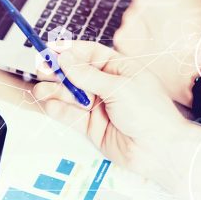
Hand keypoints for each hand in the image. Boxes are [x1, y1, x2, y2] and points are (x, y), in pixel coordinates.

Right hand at [33, 41, 186, 178]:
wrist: (159, 149)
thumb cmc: (150, 113)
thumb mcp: (119, 87)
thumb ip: (87, 75)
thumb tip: (64, 59)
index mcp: (119, 68)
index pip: (90, 54)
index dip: (70, 51)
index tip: (51, 49)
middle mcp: (107, 85)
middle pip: (75, 74)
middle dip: (58, 72)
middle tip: (42, 70)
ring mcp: (98, 106)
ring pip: (70, 95)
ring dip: (54, 91)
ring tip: (41, 91)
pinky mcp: (91, 126)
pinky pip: (70, 115)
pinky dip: (58, 110)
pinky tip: (50, 105)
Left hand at [112, 0, 200, 106]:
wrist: (196, 71)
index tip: (163, 9)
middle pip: (140, 1)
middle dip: (149, 13)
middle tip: (165, 28)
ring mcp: (129, 18)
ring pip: (131, 20)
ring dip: (141, 29)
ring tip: (160, 42)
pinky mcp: (121, 38)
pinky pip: (125, 38)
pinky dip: (134, 45)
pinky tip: (150, 51)